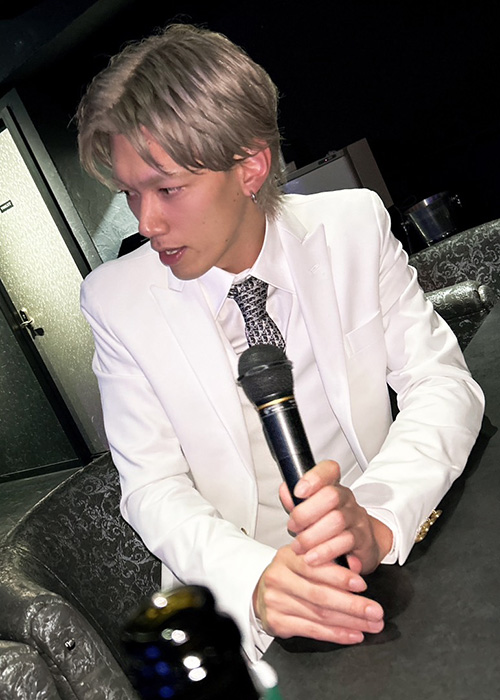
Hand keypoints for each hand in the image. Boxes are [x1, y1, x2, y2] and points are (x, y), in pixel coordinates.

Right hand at [252, 544, 383, 642]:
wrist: (263, 591)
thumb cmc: (291, 574)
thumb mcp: (306, 557)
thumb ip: (329, 560)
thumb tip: (357, 567)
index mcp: (287, 557)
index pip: (315, 567)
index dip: (340, 577)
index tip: (362, 584)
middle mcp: (278, 578)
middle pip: (320, 595)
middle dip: (352, 605)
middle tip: (375, 611)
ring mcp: (276, 601)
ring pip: (319, 615)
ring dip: (350, 622)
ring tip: (370, 625)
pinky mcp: (277, 622)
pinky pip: (312, 630)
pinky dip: (336, 635)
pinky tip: (352, 634)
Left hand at [280, 460, 392, 573]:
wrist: (360, 545)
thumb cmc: (329, 525)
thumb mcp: (309, 510)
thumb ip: (295, 500)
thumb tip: (286, 492)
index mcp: (332, 486)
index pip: (328, 470)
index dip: (313, 478)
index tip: (298, 491)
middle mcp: (346, 498)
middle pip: (331, 496)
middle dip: (306, 514)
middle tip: (294, 527)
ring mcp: (356, 517)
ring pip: (337, 520)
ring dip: (312, 537)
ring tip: (300, 547)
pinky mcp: (362, 539)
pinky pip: (345, 542)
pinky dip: (326, 551)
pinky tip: (315, 557)